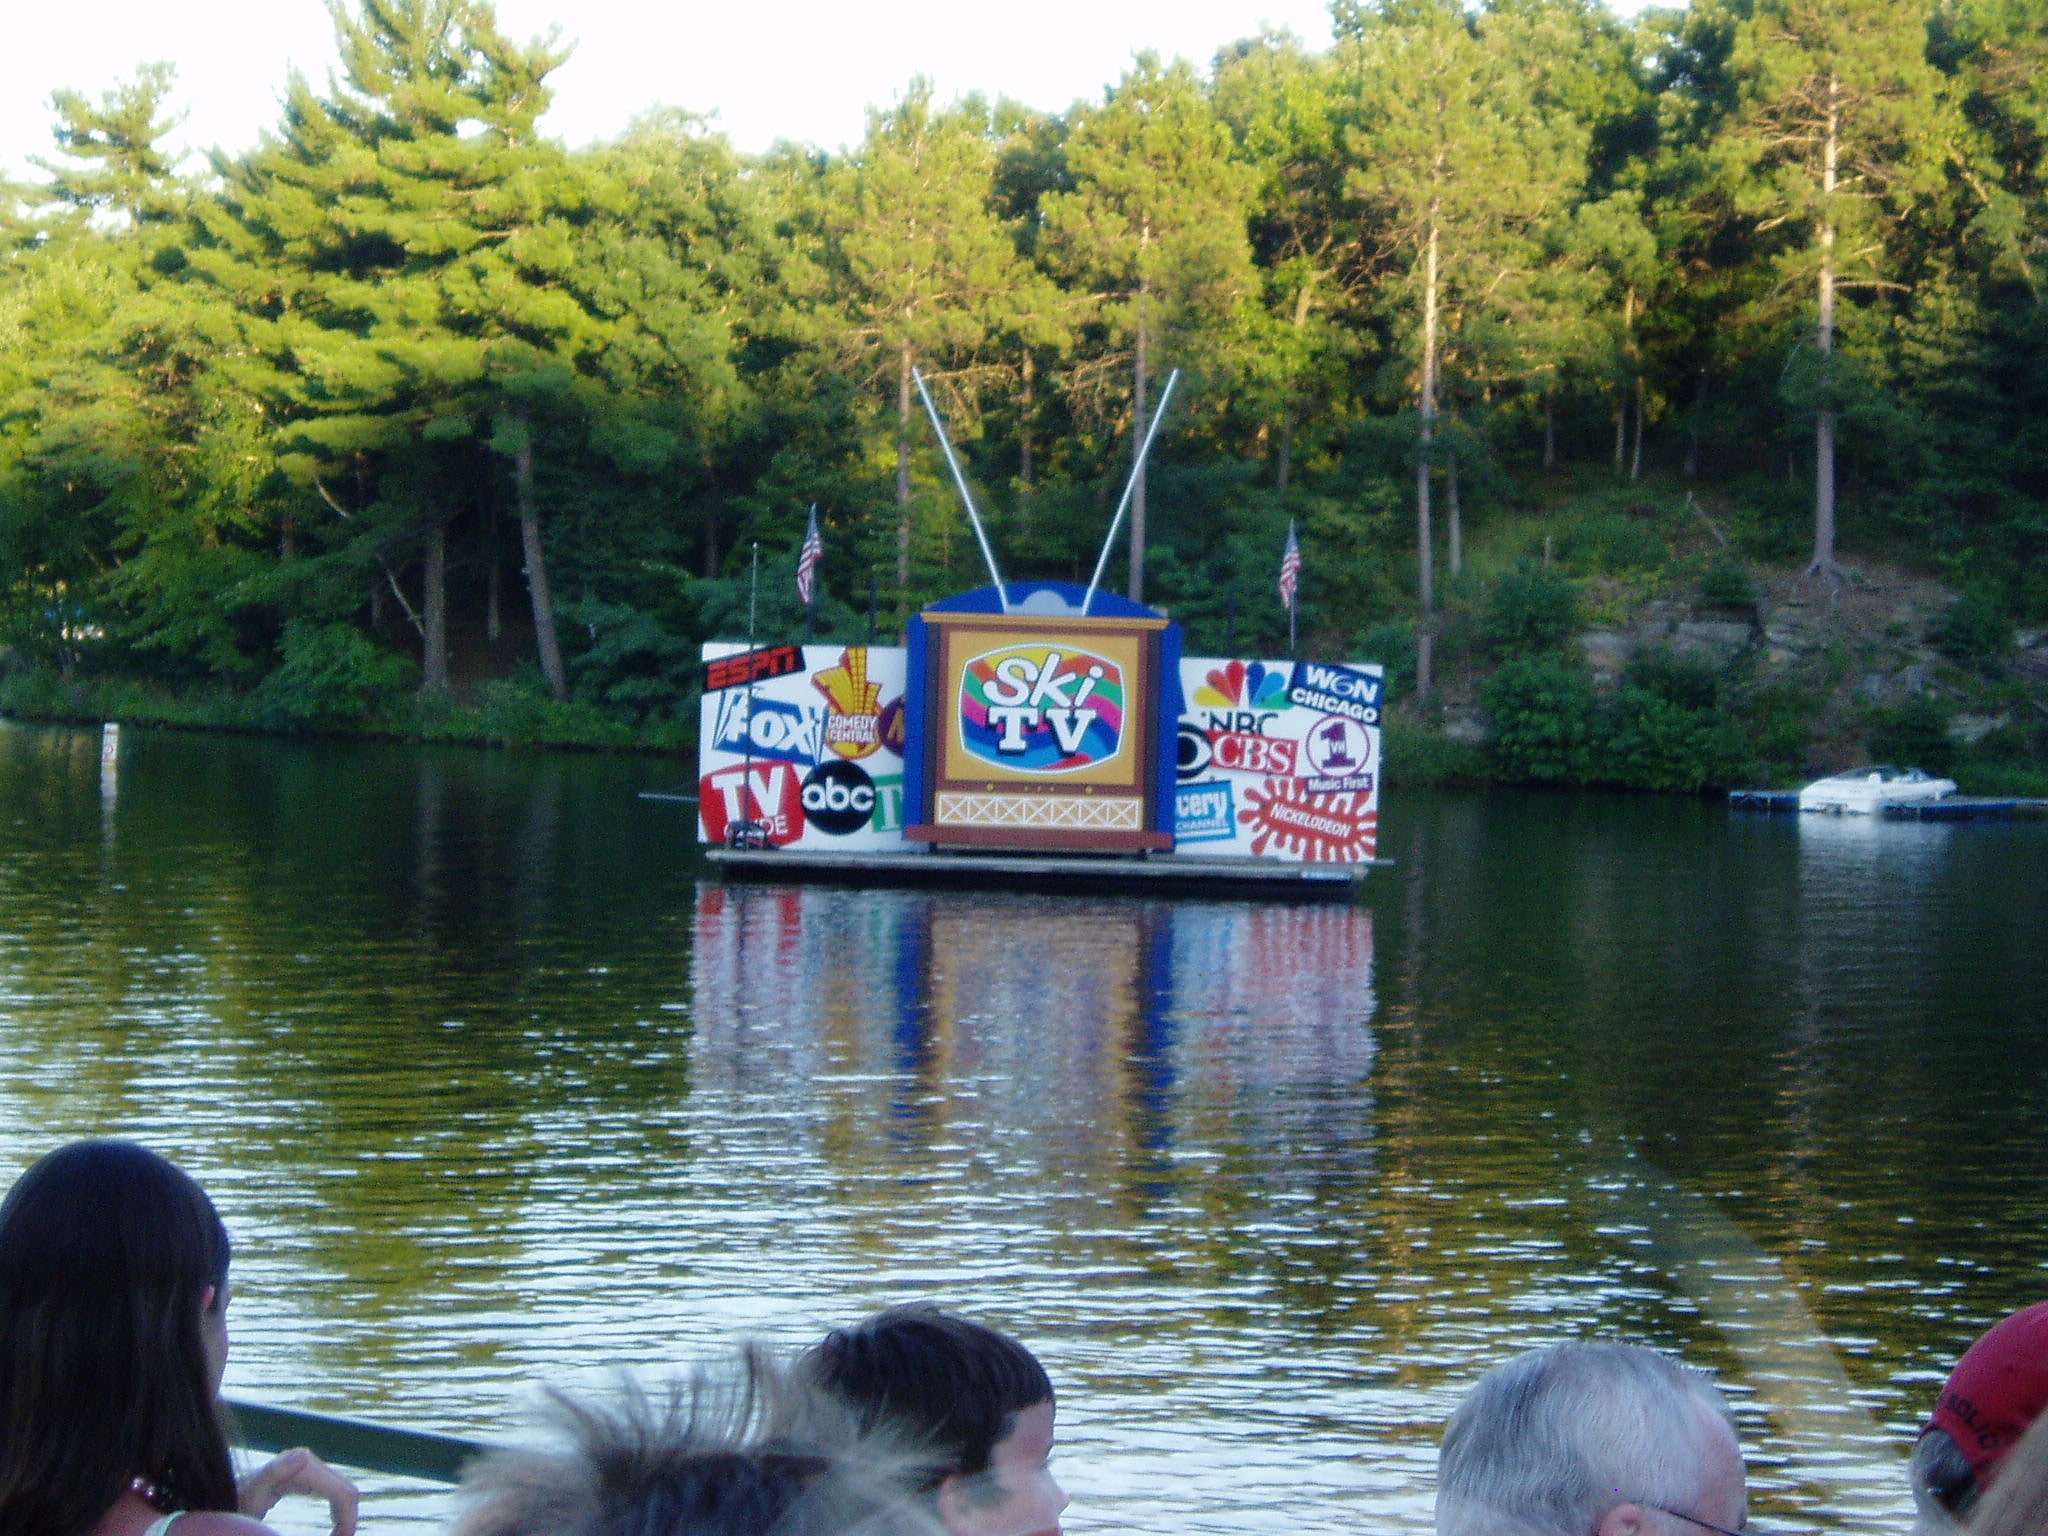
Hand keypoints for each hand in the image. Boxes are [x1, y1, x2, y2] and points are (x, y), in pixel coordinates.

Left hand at [239, 1447, 360, 1535]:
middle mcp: (309, 1461)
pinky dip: (336, 1509)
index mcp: (304, 1465)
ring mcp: (308, 1466)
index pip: (343, 1492)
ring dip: (344, 1515)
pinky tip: (333, 1525)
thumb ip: (273, 1473)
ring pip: (342, 1490)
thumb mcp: (252, 1494)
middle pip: (346, 1490)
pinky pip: (332, 1491)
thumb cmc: (234, 1502)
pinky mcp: (305, 1473)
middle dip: (348, 1518)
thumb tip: (303, 1455)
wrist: (223, 1498)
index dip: (348, 1520)